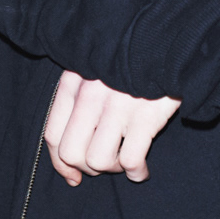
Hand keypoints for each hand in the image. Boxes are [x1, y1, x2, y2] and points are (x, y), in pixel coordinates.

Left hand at [45, 71, 182, 186]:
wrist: (166, 42)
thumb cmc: (128, 61)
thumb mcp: (94, 68)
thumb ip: (77, 97)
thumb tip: (68, 150)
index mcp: (73, 83)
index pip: (53, 135)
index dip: (60, 164)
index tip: (73, 176)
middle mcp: (90, 95)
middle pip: (71, 153)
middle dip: (87, 168)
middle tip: (104, 164)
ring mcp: (117, 106)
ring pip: (98, 161)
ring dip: (112, 169)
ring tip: (124, 161)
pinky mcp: (145, 116)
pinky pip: (131, 161)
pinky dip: (136, 172)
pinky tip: (141, 170)